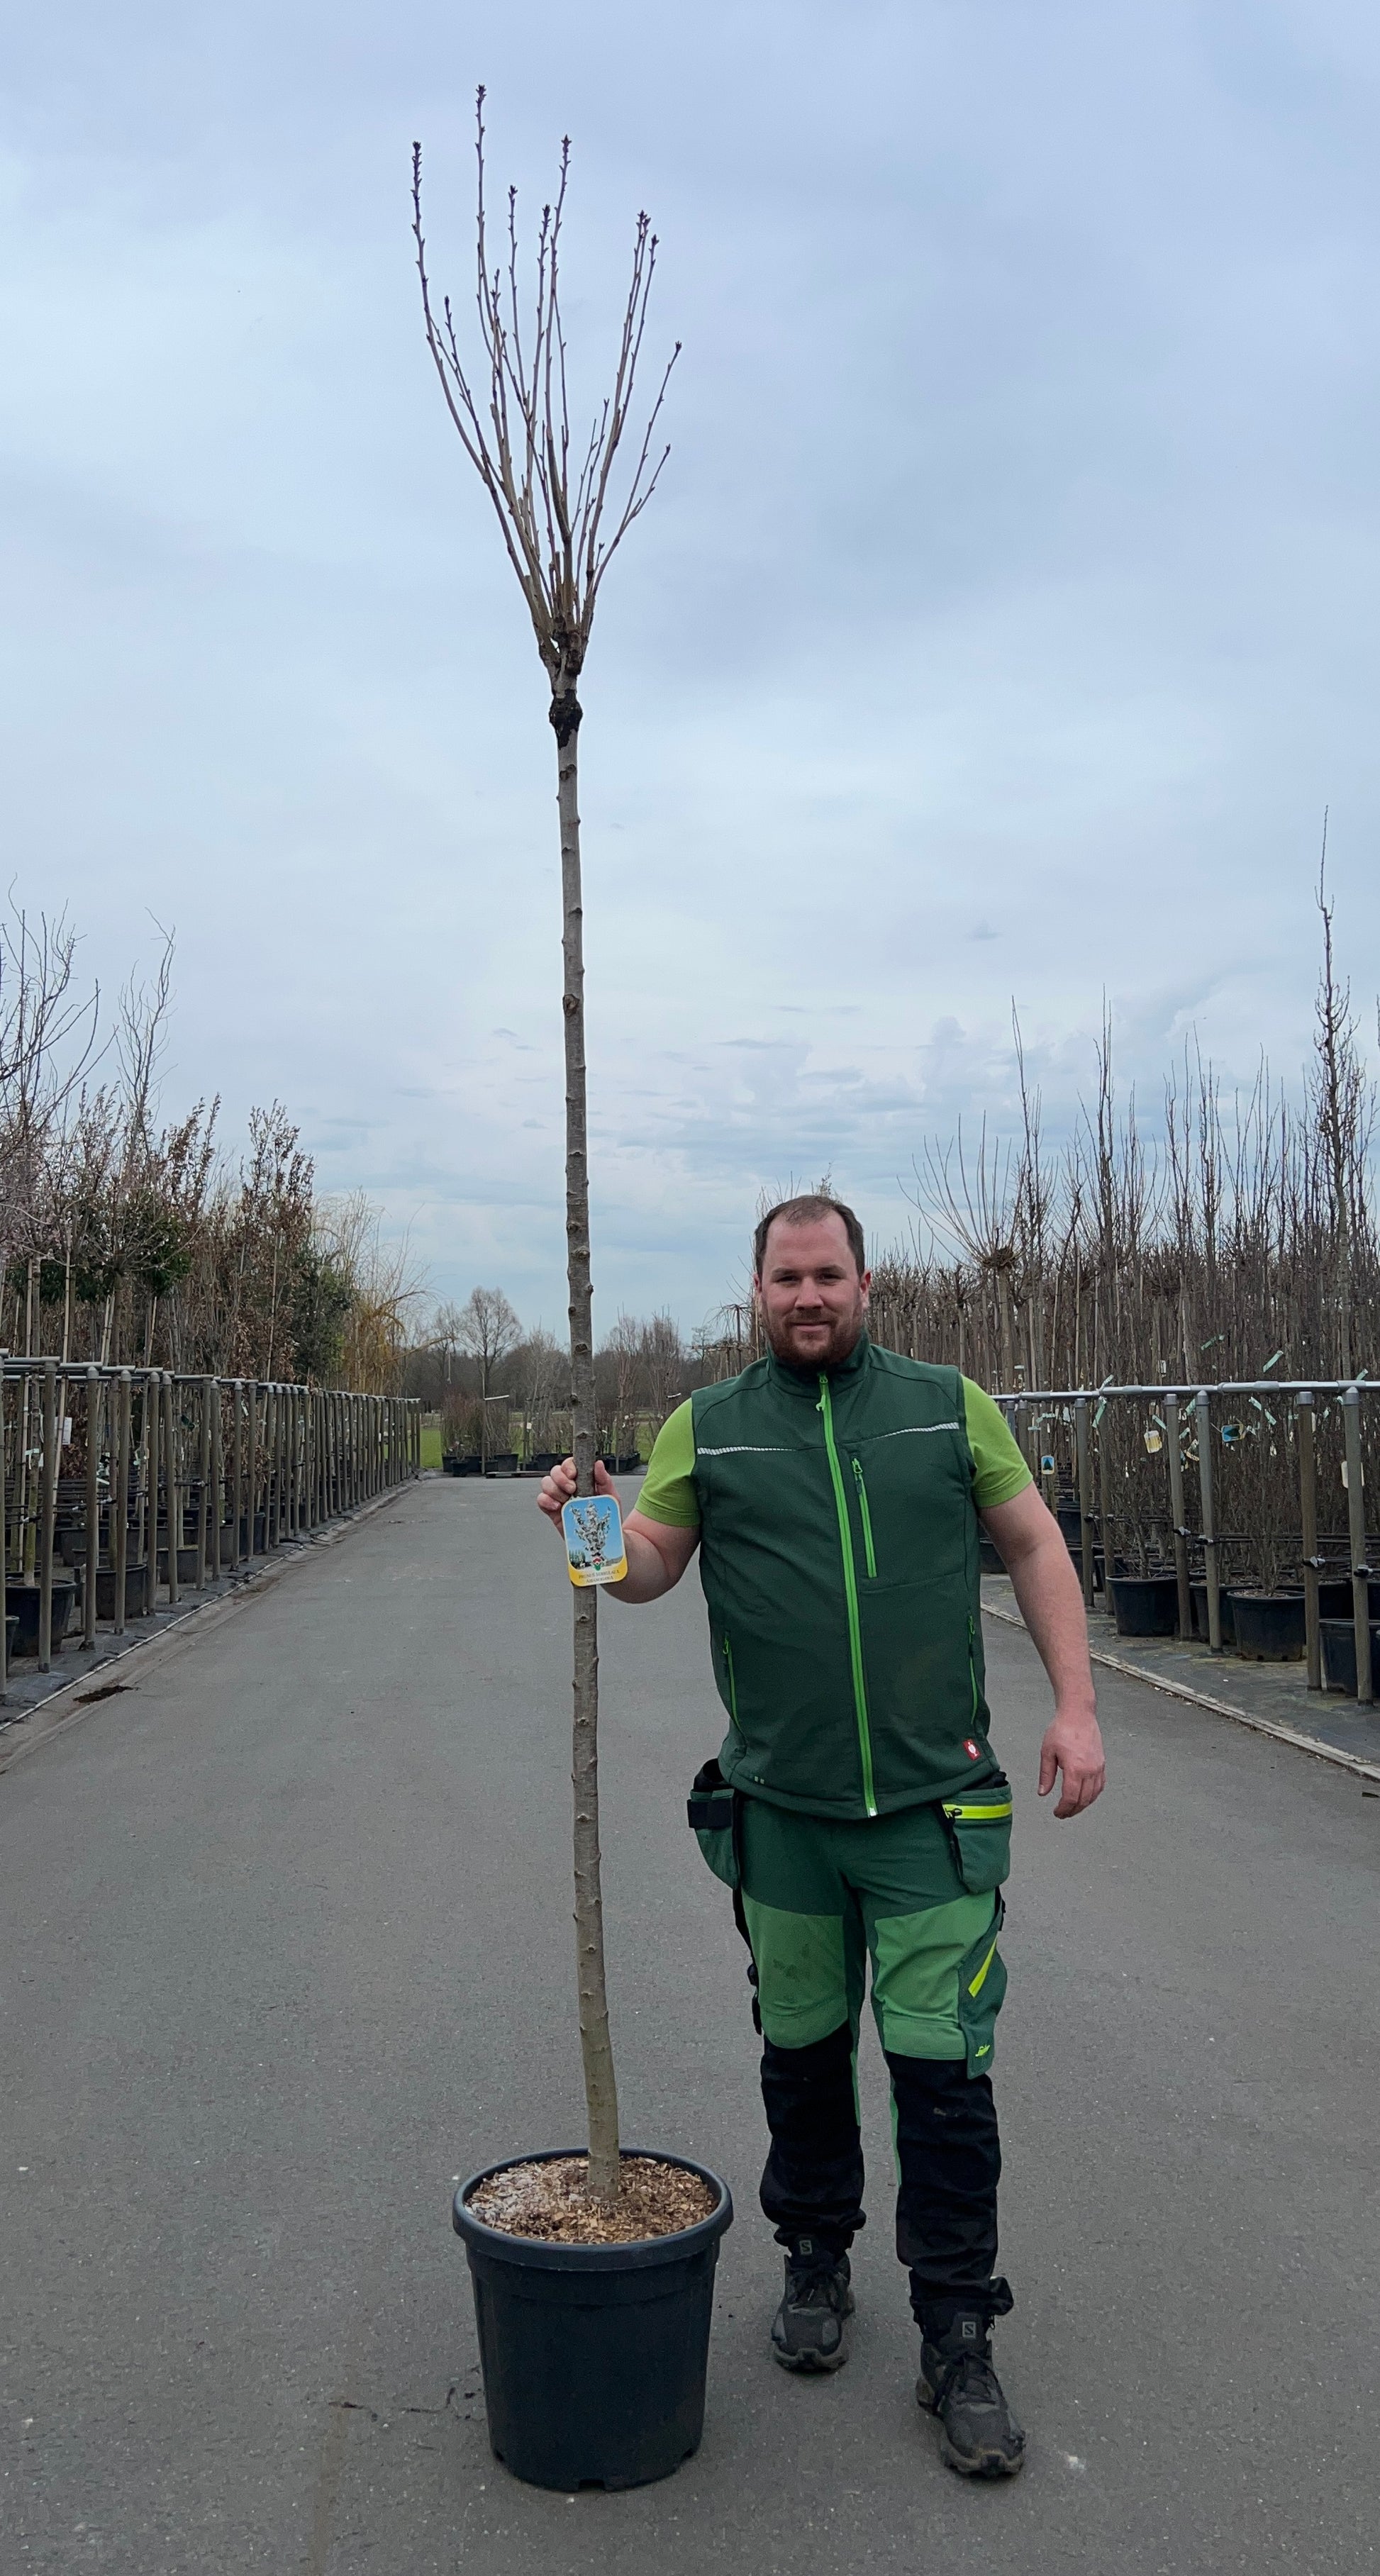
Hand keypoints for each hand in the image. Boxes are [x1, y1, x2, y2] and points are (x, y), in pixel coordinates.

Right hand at [536, 1455, 614, 1524]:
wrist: (604, 1539)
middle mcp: (569, 1487)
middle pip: (555, 1471)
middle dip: (561, 1478)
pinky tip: (557, 1506)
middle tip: (572, 1489)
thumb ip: (604, 1479)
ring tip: (566, 1499)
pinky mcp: (553, 1512)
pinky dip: (545, 1500)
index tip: (574, 1474)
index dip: (568, 1466)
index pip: (569, 1465)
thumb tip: (598, 1465)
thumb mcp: (611, 1496)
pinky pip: (541, 1500)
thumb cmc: (608, 1517)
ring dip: (554, 1489)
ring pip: (546, 1483)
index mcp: (582, 1480)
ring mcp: (560, 1499)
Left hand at [1038, 1703, 1105, 1817]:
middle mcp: (1089, 1770)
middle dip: (1072, 1810)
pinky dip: (1093, 1795)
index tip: (1057, 1813)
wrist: (1078, 1714)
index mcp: (1075, 1768)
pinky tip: (1085, 1796)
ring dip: (1083, 1805)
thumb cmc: (1062, 1729)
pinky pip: (1100, 1785)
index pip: (1070, 1798)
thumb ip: (1046, 1775)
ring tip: (1072, 1808)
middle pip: (1083, 1800)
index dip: (1064, 1809)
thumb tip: (1043, 1792)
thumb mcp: (1047, 1752)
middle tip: (1063, 1814)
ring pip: (1093, 1795)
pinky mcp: (1102, 1763)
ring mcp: (1098, 1767)